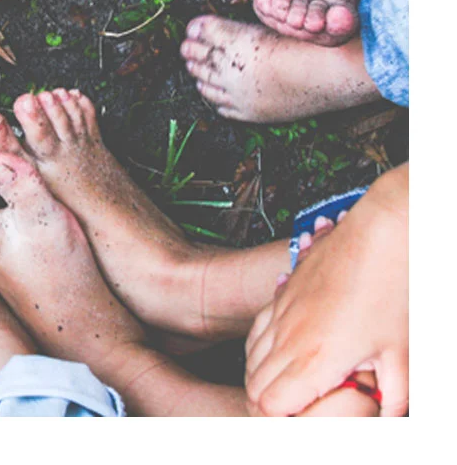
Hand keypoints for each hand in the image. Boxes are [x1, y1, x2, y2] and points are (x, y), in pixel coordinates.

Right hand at [244, 164, 408, 415]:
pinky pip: (257, 331)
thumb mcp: (405, 356)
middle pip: (254, 386)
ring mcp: (281, 312)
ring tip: (293, 387)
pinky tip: (283, 353)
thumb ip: (393, 397)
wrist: (383, 234)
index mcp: (316, 357)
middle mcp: (289, 336)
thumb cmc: (395, 289)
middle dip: (268, 406)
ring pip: (250, 358)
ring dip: (263, 378)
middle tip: (298, 412)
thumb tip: (386, 418)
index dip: (279, 421)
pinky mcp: (283, 294)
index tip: (301, 422)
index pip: (270, 406)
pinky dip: (260, 350)